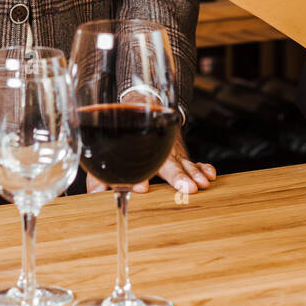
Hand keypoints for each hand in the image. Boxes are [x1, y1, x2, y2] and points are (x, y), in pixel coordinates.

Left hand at [85, 135, 216, 195]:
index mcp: (137, 152)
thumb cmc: (125, 140)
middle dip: (177, 176)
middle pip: (167, 164)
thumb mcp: (107, 156)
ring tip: (201, 184)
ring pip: (184, 161)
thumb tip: (95, 196)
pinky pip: (194, 161)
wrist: (143, 109)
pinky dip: (203, 167)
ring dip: (194, 173)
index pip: (138, 164)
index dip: (138, 176)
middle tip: (187, 188)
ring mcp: (171, 153)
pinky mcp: (181, 157)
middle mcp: (157, 151)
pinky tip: (210, 175)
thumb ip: (99, 179)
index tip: (142, 187)